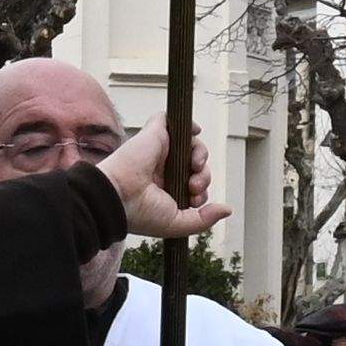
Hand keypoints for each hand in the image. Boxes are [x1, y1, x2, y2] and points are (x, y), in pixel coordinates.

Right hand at [105, 119, 226, 243]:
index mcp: (164, 189)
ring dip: (200, 155)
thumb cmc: (140, 213)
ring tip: (195, 166)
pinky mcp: (153, 134)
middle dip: (203, 176)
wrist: (118, 196)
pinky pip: (171, 120)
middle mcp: (161, 169)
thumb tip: (227, 210)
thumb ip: (203, 220)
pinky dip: (187, 124)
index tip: (195, 199)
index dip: (201, 190)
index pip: (191, 183)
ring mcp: (157, 151)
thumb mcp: (177, 224)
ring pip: (190, 145)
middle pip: (194, 165)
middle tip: (194, 185)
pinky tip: (195, 132)